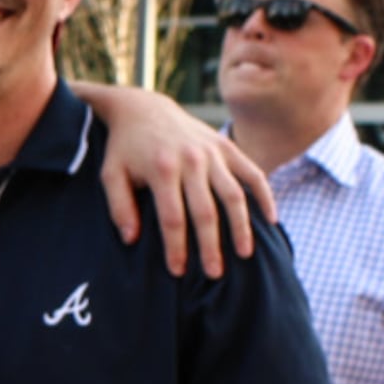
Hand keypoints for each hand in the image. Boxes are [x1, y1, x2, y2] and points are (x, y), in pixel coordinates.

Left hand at [90, 90, 269, 278]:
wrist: (144, 108)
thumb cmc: (124, 149)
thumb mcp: (111, 175)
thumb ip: (119, 208)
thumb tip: (131, 240)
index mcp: (162, 169)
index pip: (172, 218)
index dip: (176, 247)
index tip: (178, 271)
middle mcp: (191, 160)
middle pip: (205, 211)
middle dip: (211, 246)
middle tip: (215, 275)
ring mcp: (212, 152)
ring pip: (233, 194)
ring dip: (241, 226)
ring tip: (245, 254)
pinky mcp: (226, 146)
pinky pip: (252, 172)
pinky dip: (264, 195)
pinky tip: (271, 220)